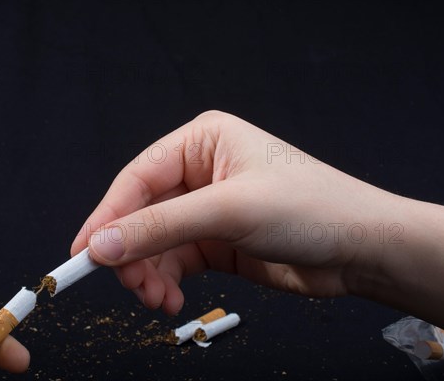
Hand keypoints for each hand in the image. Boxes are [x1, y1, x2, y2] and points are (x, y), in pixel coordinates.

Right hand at [71, 111, 443, 335]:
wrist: (361, 249)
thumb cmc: (310, 208)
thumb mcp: (228, 212)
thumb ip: (160, 228)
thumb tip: (99, 244)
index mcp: (202, 141)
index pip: (138, 178)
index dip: (107, 216)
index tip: (82, 253)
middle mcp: (201, 171)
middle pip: (142, 214)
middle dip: (131, 253)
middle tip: (132, 288)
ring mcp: (207, 209)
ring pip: (155, 243)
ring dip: (149, 274)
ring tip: (159, 301)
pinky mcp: (216, 242)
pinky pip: (174, 262)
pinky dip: (167, 284)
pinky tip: (172, 301)